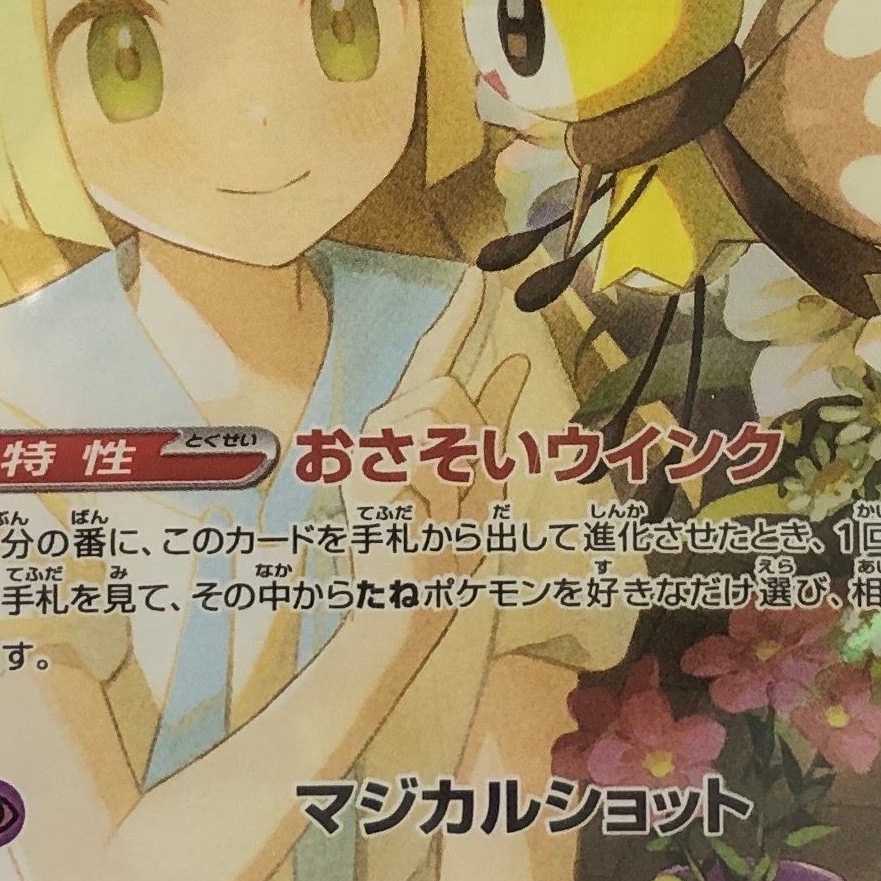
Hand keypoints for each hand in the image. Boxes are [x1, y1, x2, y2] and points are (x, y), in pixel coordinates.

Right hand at [356, 267, 533, 547]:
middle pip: (450, 394)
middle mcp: (384, 426)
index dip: (459, 316)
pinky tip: (423, 526)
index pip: (438, 358)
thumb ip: (492, 419)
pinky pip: (427, 458)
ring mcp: (367, 448)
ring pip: (440, 422)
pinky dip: (441, 497)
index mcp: (414, 422)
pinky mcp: (362, 472)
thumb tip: (518, 361)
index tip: (480, 277)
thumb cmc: (447, 547)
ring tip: (440, 516)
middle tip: (457, 503)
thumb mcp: (484, 477)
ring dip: (458, 478)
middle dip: (471, 447)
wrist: (415, 604)